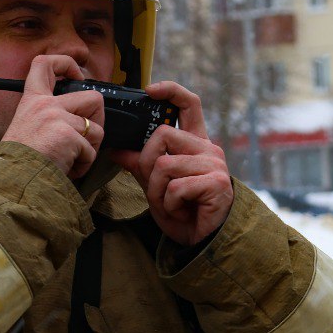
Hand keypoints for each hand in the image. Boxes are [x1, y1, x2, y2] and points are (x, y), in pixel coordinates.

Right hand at [2, 54, 105, 178]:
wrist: (12, 178)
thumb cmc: (19, 160)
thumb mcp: (27, 126)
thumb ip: (48, 116)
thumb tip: (78, 119)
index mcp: (32, 99)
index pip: (44, 63)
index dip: (66, 64)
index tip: (77, 76)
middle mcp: (45, 104)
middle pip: (93, 97)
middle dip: (98, 120)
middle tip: (87, 137)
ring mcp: (57, 118)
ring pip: (97, 129)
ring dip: (90, 148)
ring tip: (72, 159)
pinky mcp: (68, 135)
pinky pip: (91, 151)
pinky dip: (84, 165)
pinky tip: (67, 169)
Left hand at [109, 81, 232, 246]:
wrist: (203, 241)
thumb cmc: (183, 211)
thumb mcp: (156, 185)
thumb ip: (140, 164)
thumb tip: (116, 150)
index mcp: (195, 143)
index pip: (189, 104)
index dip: (170, 91)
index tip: (150, 90)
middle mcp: (208, 149)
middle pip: (162, 135)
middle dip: (148, 164)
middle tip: (156, 187)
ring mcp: (214, 164)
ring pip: (164, 164)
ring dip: (158, 191)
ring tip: (171, 203)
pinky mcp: (216, 182)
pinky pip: (176, 186)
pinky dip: (170, 204)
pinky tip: (182, 210)